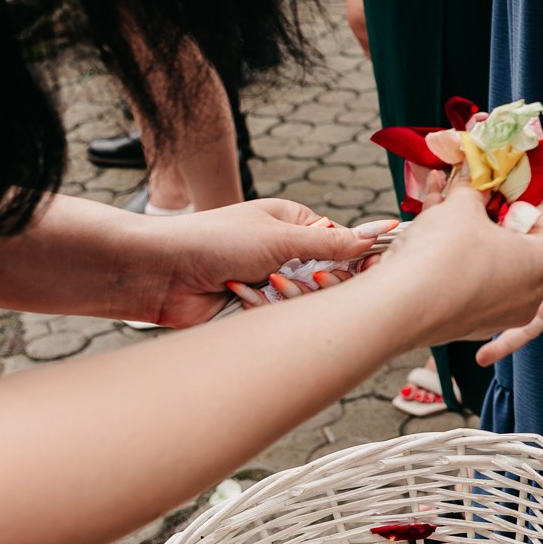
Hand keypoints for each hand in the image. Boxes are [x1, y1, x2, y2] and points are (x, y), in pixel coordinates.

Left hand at [142, 200, 390, 327]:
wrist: (161, 273)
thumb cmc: (215, 240)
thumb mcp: (280, 236)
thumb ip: (332, 241)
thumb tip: (380, 231)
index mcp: (296, 223)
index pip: (345, 243)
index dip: (360, 258)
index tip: (375, 269)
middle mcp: (286, 253)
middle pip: (331, 278)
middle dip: (318, 282)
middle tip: (304, 278)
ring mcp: (271, 283)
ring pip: (307, 304)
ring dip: (286, 297)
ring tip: (260, 285)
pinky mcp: (256, 311)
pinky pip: (282, 320)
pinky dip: (265, 311)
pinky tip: (242, 298)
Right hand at [375, 170, 542, 344]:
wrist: (401, 308)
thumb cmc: (443, 255)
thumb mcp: (463, 205)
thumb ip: (473, 186)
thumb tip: (472, 173)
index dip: (522, 189)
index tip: (503, 176)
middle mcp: (533, 294)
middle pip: (521, 239)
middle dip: (494, 210)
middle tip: (477, 189)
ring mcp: (505, 314)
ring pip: (495, 260)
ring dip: (474, 230)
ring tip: (449, 203)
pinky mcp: (476, 324)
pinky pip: (477, 281)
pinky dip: (463, 257)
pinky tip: (437, 234)